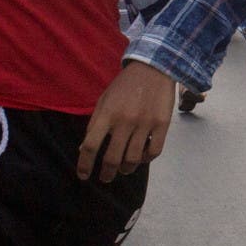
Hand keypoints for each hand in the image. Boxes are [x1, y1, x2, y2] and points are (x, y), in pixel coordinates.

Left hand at [76, 60, 176, 179]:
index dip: (85, 164)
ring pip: (133, 158)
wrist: (153, 68)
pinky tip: (142, 158)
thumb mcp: (104, 100)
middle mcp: (125, 121)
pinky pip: (154, 151)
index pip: (91, 146)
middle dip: (107, 173)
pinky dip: (146, 159)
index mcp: (107, 114)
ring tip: (124, 170)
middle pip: (112, 158)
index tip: (84, 175)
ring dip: (126, 169)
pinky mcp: (162, 124)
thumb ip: (94, 124)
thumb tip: (84, 149)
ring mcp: (145, 123)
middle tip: (106, 178)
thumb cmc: (124, 86)